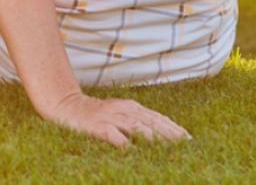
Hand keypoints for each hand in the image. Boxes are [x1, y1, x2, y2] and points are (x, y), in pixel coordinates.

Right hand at [40, 91, 190, 146]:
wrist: (66, 105)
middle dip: (169, 133)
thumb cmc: (96, 115)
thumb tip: (163, 134)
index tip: (190, 140)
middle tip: (185, 145)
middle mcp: (123, 110)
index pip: (157, 118)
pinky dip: (122, 142)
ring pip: (136, 126)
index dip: (174, 129)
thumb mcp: (119, 114)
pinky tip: (131, 150)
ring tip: (167, 147)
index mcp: (131, 107)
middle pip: (151, 122)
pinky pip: (112, 134)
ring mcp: (109, 117)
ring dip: (152, 137)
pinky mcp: (96, 125)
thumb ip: (138, 122)